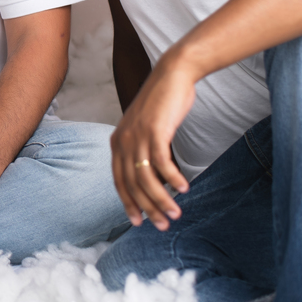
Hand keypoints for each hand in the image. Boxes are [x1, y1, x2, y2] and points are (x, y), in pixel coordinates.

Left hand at [109, 50, 197, 229]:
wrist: (172, 75)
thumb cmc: (162, 105)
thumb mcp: (147, 130)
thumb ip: (143, 151)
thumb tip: (153, 178)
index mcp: (117, 142)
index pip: (118, 181)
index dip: (128, 203)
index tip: (139, 221)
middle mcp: (122, 140)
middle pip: (132, 184)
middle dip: (147, 208)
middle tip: (162, 225)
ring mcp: (137, 135)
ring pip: (146, 178)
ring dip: (161, 199)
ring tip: (176, 213)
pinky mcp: (155, 130)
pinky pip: (161, 162)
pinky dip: (172, 178)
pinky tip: (184, 188)